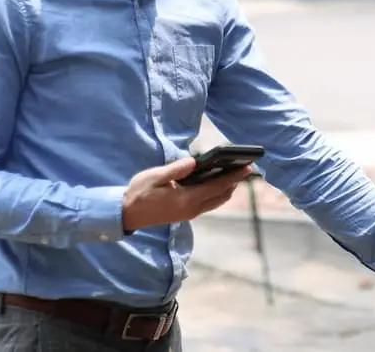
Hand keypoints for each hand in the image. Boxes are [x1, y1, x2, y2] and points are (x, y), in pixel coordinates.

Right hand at [121, 157, 251, 231]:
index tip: (247, 168)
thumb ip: (176, 169)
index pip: (216, 186)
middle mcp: (192, 209)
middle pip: (221, 195)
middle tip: (246, 169)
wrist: (127, 214)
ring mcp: (189, 213)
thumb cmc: (139, 192)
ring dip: (227, 189)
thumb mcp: (155, 176)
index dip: (233, 177)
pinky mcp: (185, 214)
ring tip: (235, 176)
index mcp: (186, 199)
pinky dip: (217, 194)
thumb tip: (194, 161)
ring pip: (216, 201)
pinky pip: (208, 204)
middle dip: (234, 182)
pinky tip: (218, 184)